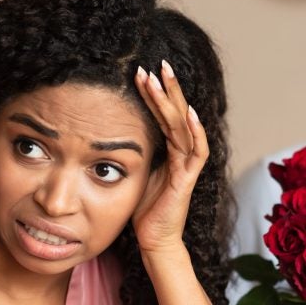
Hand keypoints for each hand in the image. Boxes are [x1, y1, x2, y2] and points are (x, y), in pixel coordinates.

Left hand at [131, 60, 208, 254]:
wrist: (154, 241)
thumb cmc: (143, 211)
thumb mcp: (134, 173)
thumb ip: (131, 153)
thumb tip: (108, 133)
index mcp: (168, 151)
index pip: (164, 116)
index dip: (154, 94)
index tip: (141, 73)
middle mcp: (181, 154)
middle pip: (177, 114)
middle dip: (167, 88)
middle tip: (157, 63)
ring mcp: (186, 166)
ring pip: (184, 126)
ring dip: (174, 101)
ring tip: (164, 78)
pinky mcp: (188, 180)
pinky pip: (196, 152)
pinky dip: (195, 132)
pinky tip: (189, 114)